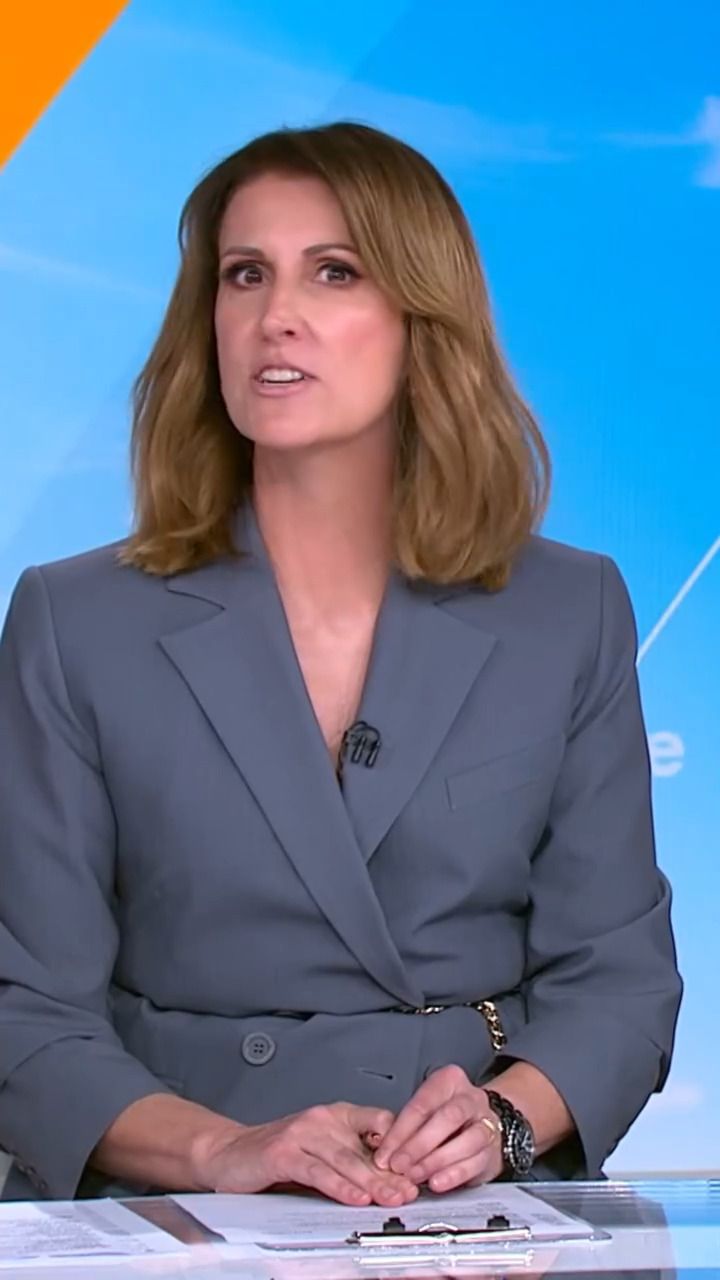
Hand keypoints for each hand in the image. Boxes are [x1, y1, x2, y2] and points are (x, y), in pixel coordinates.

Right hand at [194, 1102, 418, 1205]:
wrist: (229, 1152)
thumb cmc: (279, 1153)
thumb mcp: (321, 1149)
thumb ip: (351, 1157)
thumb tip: (394, 1177)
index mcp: (336, 1115)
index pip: (379, 1121)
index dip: (401, 1144)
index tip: (421, 1166)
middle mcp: (321, 1119)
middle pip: (365, 1147)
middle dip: (392, 1172)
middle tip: (412, 1190)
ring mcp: (302, 1134)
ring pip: (345, 1159)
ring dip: (372, 1182)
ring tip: (392, 1197)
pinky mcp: (282, 1153)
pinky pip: (317, 1171)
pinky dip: (339, 1186)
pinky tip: (354, 1197)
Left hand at [370, 1065, 503, 1191]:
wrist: (484, 1125)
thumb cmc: (446, 1117)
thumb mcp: (426, 1110)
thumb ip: (407, 1125)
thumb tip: (382, 1146)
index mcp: (450, 1081)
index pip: (423, 1104)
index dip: (400, 1131)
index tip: (384, 1152)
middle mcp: (471, 1099)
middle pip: (447, 1118)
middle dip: (418, 1144)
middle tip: (398, 1164)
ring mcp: (486, 1123)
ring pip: (465, 1140)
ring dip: (435, 1161)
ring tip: (414, 1175)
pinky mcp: (492, 1150)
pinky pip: (475, 1163)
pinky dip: (453, 1174)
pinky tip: (436, 1182)